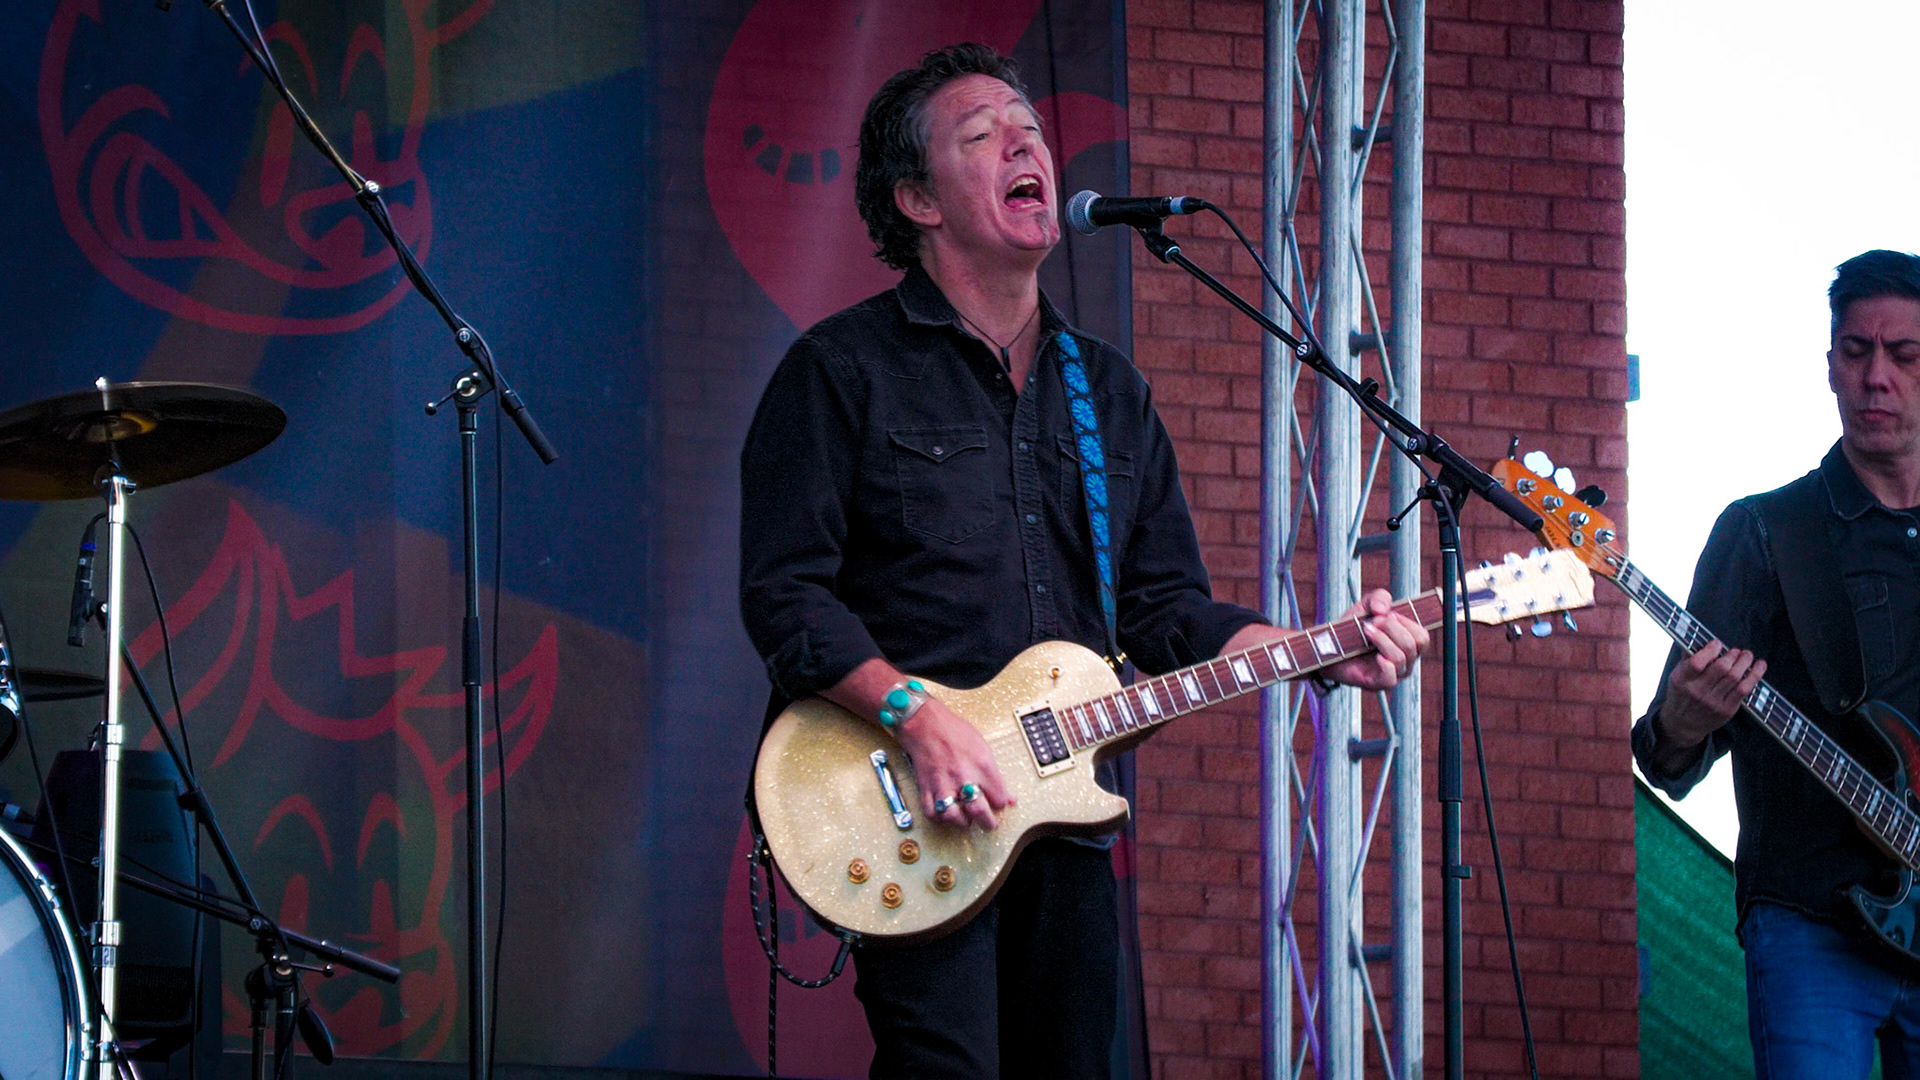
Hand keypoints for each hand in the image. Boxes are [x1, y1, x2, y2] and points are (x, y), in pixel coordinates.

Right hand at [893, 698, 1014, 830]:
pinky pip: (932, 812)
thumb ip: (994, 775)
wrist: (925, 723)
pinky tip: (945, 812)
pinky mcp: (926, 787)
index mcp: (982, 765)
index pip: (999, 798)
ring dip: (962, 821)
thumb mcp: (982, 747)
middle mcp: (963, 776)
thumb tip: (1007, 796)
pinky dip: (939, 817)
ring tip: (965, 817)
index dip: (1000, 804)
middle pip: (979, 811)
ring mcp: (943, 783)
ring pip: (954, 816)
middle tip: (988, 823)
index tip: (998, 803)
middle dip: (987, 822)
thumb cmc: (953, 731)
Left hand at [1322, 588, 1429, 690]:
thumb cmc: (1352, 629)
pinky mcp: (1378, 683)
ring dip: (1382, 640)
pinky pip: (1391, 677)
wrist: (1328, 647)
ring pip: (1400, 657)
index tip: (1387, 614)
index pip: (1422, 637)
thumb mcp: (1365, 606)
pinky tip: (1375, 655)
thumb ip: (1379, 598)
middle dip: (1392, 628)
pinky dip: (1385, 664)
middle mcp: (1406, 660)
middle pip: (1412, 644)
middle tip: (1372, 621)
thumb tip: (1383, 610)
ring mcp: (1394, 674)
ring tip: (1366, 631)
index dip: (1406, 622)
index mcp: (1408, 643)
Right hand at [1657, 639, 1764, 749]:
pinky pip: (1744, 690)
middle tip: (1736, 651)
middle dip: (1732, 655)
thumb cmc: (1681, 696)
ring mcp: (1713, 702)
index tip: (1717, 643)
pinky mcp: (1727, 710)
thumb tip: (1700, 639)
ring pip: (1735, 677)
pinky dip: (1755, 675)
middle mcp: (1697, 692)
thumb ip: (1688, 658)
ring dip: (1745, 662)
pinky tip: (1759, 666)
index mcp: (1681, 680)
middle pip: (1721, 668)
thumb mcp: (1677, 676)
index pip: (1697, 662)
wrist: (1683, 724)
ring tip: (1747, 655)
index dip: (1711, 650)